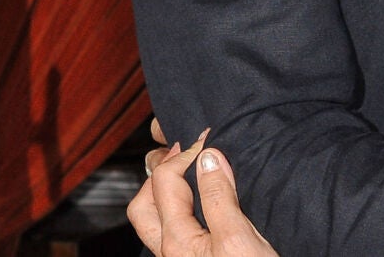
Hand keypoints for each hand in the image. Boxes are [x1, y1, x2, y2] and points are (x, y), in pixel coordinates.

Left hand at [127, 130, 278, 256]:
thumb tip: (207, 156)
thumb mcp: (239, 238)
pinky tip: (201, 205)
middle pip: (144, 203)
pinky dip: (179, 208)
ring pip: (154, 220)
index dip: (186, 153)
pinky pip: (172, 231)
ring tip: (190, 174)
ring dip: (165, 192)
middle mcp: (170, 252)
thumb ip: (219, 197)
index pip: (164, 182)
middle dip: (162, 172)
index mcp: (176, 241)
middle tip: (190, 152)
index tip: (212, 137)